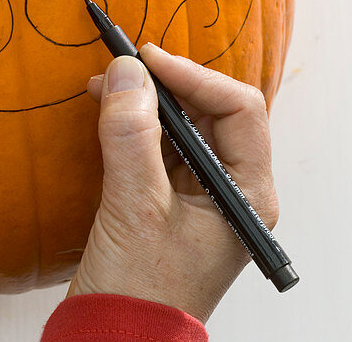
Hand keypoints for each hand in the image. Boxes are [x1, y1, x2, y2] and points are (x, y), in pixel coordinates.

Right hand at [68, 43, 278, 323]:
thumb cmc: (140, 292)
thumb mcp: (134, 208)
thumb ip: (131, 136)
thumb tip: (126, 72)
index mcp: (246, 195)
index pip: (238, 110)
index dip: (194, 76)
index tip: (147, 59)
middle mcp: (232, 192)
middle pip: (212, 113)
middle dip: (167, 84)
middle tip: (123, 67)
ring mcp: (201, 199)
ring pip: (184, 128)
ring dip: (147, 102)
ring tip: (105, 86)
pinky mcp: (169, 204)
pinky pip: (159, 148)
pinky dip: (134, 125)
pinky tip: (106, 113)